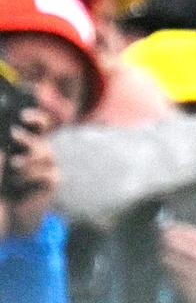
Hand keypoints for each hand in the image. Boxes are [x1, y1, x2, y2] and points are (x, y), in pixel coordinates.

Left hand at [0, 108, 58, 236]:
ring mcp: (49, 166)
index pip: (39, 125)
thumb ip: (2, 159)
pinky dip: (30, 179)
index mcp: (26, 145)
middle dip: (26, 137)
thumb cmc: (1, 189)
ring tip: (12, 174)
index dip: (35, 118)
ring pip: (44, 154)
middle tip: (13, 135)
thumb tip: (5, 147)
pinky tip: (21, 187)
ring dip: (24, 163)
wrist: (5, 216)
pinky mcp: (53, 181)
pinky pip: (46, 173)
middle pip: (40, 140)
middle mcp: (40, 153)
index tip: (23, 116)